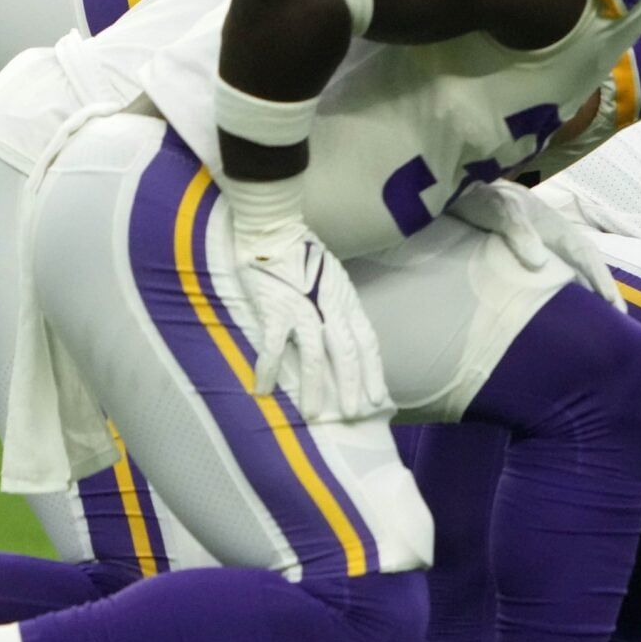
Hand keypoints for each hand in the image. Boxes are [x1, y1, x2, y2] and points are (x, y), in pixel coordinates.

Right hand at [223, 178, 391, 421]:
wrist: (274, 227)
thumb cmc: (301, 255)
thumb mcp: (331, 281)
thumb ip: (336, 308)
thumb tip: (339, 338)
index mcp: (346, 302)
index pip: (367, 343)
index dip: (373, 372)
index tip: (377, 397)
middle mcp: (330, 308)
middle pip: (347, 354)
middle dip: (352, 386)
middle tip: (352, 414)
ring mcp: (303, 309)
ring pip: (315, 356)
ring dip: (314, 387)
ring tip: (312, 413)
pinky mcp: (275, 309)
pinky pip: (274, 346)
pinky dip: (268, 370)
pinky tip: (262, 390)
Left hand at [447, 179, 623, 309]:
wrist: (460, 192)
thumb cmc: (485, 198)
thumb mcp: (502, 210)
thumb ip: (519, 232)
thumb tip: (540, 264)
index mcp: (558, 229)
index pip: (588, 257)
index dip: (602, 281)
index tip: (613, 306)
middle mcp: (554, 243)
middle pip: (585, 271)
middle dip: (601, 295)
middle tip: (616, 325)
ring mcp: (540, 253)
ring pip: (569, 278)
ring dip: (583, 300)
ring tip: (593, 327)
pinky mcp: (523, 263)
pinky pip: (547, 284)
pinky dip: (558, 299)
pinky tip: (557, 318)